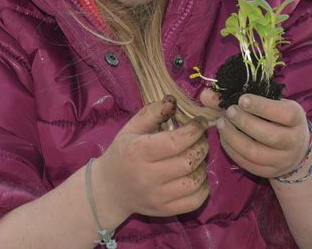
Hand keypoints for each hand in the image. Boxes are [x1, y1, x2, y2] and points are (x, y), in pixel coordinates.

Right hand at [96, 96, 210, 218]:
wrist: (108, 189)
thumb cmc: (122, 153)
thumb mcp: (131, 129)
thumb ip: (152, 113)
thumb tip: (173, 101)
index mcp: (139, 152)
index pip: (175, 142)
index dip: (194, 131)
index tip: (200, 122)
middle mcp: (148, 176)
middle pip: (188, 161)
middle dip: (201, 146)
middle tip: (200, 139)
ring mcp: (157, 197)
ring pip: (194, 181)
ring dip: (203, 166)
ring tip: (196, 157)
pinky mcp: (164, 211)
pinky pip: (194, 201)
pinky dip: (203, 188)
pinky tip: (197, 176)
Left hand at [200, 89, 308, 178]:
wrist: (294, 148)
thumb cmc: (277, 118)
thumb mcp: (268, 103)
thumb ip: (238, 97)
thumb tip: (206, 95)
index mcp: (297, 119)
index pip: (283, 114)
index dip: (262, 106)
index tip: (242, 99)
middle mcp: (294, 141)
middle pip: (269, 135)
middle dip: (244, 123)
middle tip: (229, 112)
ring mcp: (282, 160)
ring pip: (256, 153)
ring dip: (234, 138)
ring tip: (222, 124)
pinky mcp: (270, 172)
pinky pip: (248, 164)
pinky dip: (232, 151)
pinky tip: (224, 138)